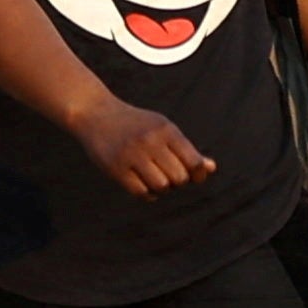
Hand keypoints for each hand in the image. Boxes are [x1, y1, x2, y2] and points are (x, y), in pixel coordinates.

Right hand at [71, 97, 214, 197]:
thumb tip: (211, 168)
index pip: (194, 162)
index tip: (192, 175)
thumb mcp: (163, 129)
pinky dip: (146, 193)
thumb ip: (187, 149)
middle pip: (179, 178)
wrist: (96, 114)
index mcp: (166, 129)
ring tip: (154, 178)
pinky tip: (142, 183)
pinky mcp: (116, 168)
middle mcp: (150, 140)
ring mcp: (132, 154)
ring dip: (161, 188)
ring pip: (161, 187)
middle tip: (167, 174)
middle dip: (177, 181)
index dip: (198, 175)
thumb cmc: (136, 124)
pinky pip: (141, 193)